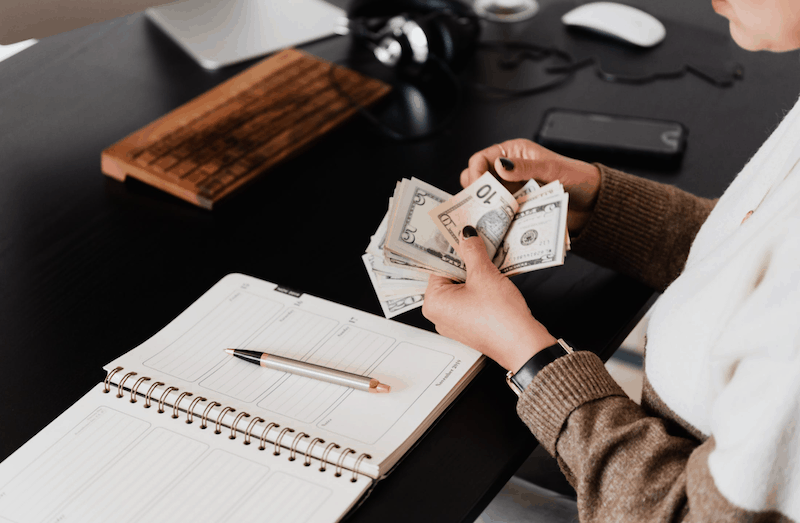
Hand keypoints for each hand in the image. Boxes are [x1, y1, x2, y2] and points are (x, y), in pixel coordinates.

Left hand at [422, 226, 556, 372]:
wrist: (523, 344)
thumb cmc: (500, 317)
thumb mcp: (484, 275)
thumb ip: (472, 251)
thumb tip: (466, 236)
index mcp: (434, 303)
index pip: (437, 266)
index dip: (451, 249)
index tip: (460, 234)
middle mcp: (440, 315)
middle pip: (449, 277)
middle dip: (464, 261)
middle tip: (477, 243)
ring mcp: (455, 322)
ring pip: (462, 288)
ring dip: (475, 273)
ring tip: (489, 258)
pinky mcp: (471, 326)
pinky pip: (471, 300)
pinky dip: (481, 288)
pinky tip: (494, 277)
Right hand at [460, 139, 600, 235]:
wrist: (594, 202)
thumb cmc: (577, 177)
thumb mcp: (551, 169)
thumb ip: (525, 167)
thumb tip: (499, 165)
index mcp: (514, 153)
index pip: (481, 159)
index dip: (475, 173)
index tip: (475, 189)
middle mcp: (509, 171)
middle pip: (479, 179)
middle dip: (475, 192)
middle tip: (477, 206)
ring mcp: (512, 191)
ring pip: (487, 199)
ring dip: (484, 208)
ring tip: (486, 218)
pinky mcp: (517, 209)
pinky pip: (499, 214)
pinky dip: (495, 220)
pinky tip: (496, 227)